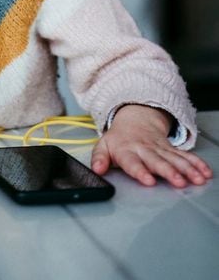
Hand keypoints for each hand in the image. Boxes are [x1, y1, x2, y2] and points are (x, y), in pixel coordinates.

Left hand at [91, 104, 212, 187]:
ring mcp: (160, 149)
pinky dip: (196, 163)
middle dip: (169, 172)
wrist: (135, 119)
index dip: (140, 171)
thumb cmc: (119, 139)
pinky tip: (205, 172)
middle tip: (178, 181)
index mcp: (128, 150)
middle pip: (158, 161)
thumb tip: (96, 170)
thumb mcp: (104, 145)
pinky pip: (185, 156)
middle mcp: (146, 150)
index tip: (148, 180)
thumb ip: (99, 158)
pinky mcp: (171, 149)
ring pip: (175, 159)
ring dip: (187, 169)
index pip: (133, 162)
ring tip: (197, 179)